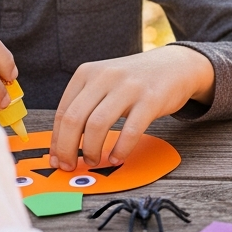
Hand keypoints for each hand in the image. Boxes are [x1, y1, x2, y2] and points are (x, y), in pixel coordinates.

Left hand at [50, 45, 214, 168]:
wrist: (175, 65)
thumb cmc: (135, 80)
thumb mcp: (105, 82)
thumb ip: (85, 105)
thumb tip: (63, 144)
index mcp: (87, 72)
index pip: (62, 112)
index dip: (57, 141)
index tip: (57, 159)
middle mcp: (105, 76)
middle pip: (74, 120)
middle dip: (68, 149)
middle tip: (70, 166)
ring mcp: (128, 86)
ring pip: (97, 125)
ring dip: (91, 150)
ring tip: (94, 161)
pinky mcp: (151, 98)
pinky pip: (129, 131)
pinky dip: (120, 150)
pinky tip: (116, 158)